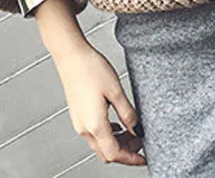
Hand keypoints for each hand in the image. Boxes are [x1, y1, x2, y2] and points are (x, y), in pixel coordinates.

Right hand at [54, 42, 145, 165]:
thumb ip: (128, 113)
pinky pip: (94, 133)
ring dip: (117, 143)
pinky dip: (108, 134)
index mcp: (94, 124)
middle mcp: (84, 127)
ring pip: (100, 144)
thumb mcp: (116, 90)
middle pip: (106, 153)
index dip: (131, 159)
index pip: (114, 154)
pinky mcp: (78, 114)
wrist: (71, 55)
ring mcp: (79, 122)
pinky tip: (117, 123)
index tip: (143, 158)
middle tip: (140, 143)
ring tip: (131, 131)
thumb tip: (137, 129)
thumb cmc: (90, 68)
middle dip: (125, 152)